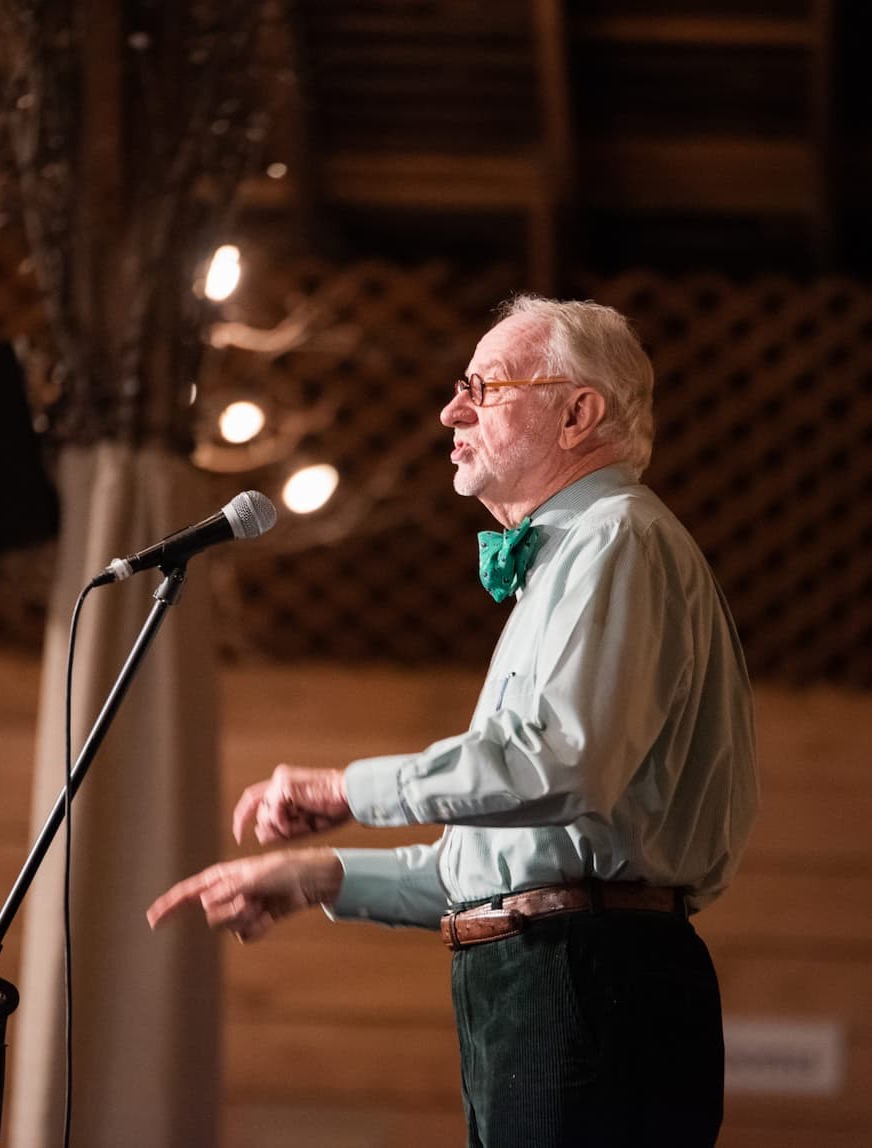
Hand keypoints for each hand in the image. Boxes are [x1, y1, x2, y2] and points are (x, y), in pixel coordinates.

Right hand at [146, 847, 343, 942]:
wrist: (307, 882)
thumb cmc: (281, 870)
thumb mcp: (253, 876)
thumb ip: (227, 890)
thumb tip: (203, 903)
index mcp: (220, 878)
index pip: (187, 893)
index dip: (168, 906)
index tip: (151, 919)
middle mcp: (225, 894)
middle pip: (211, 917)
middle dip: (231, 912)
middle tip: (251, 899)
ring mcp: (239, 909)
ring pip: (228, 928)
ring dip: (247, 918)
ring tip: (262, 903)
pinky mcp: (253, 922)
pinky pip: (245, 936)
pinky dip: (258, 928)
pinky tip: (270, 915)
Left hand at [232, 764, 350, 844]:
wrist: (351, 796)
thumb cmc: (334, 809)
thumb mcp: (303, 825)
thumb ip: (281, 830)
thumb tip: (258, 833)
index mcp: (283, 784)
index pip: (253, 799)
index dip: (242, 817)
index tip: (240, 836)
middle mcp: (279, 779)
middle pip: (256, 809)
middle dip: (266, 828)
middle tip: (286, 835)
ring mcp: (281, 780)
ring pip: (264, 813)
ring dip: (280, 827)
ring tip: (302, 824)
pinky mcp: (285, 784)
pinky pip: (273, 812)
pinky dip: (283, 823)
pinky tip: (300, 821)